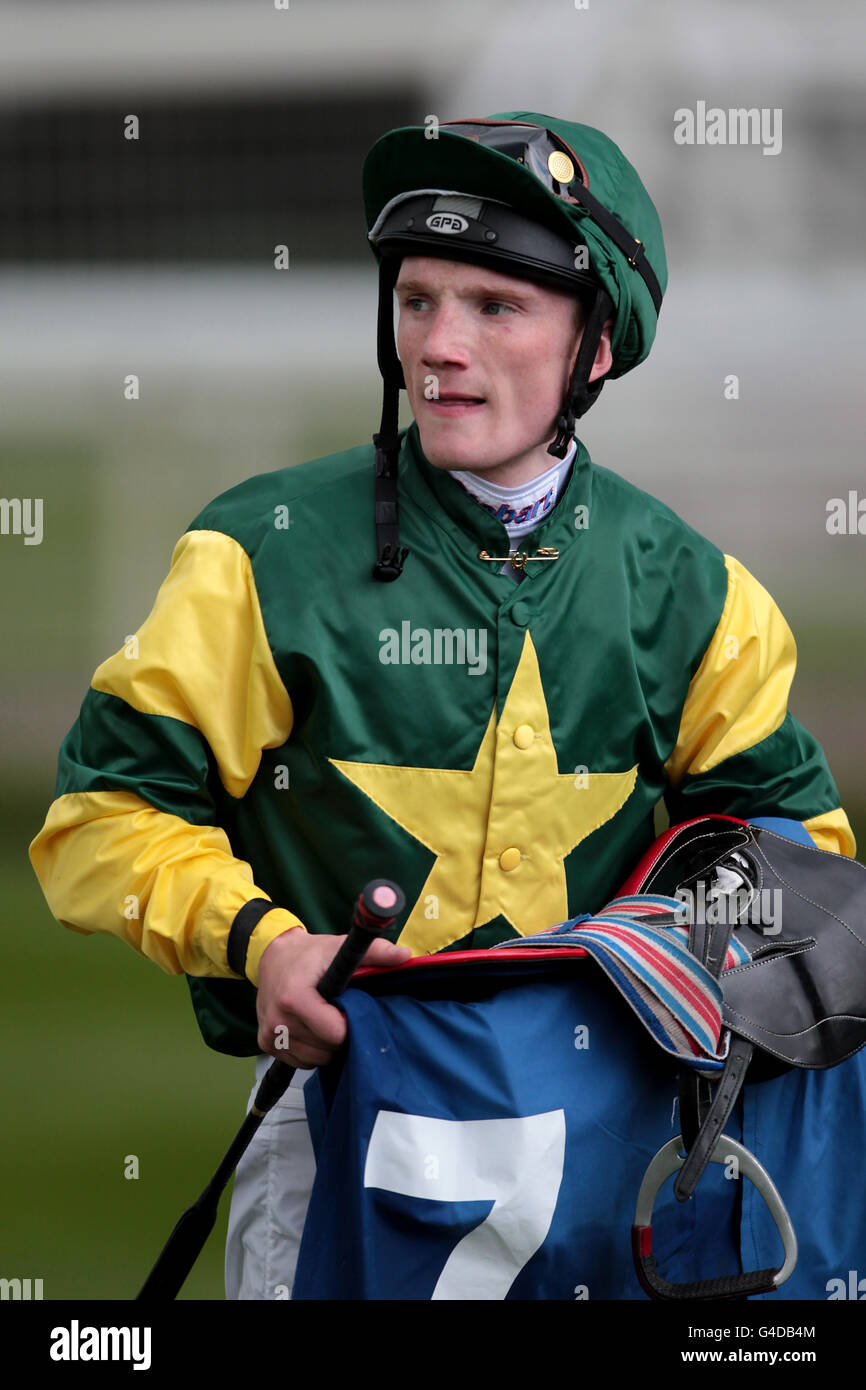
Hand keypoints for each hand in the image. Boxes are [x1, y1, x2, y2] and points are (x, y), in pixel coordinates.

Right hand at [256, 927, 410, 1068]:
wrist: (271, 957)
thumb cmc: (307, 954)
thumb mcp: (339, 947)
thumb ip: (374, 952)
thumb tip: (404, 955)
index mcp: (294, 997)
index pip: (334, 1034)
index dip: (349, 1024)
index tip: (349, 1009)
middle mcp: (278, 1020)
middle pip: (325, 1049)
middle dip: (338, 1035)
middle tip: (337, 1012)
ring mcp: (270, 1034)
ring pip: (314, 1059)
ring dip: (325, 1045)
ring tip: (324, 1018)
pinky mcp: (266, 1043)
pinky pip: (300, 1060)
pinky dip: (310, 1049)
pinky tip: (311, 1027)